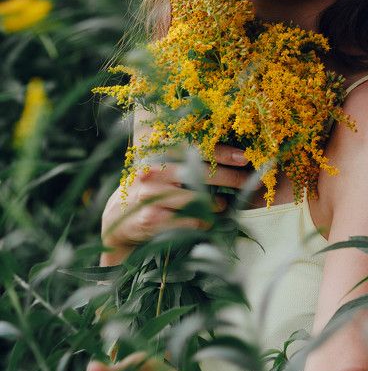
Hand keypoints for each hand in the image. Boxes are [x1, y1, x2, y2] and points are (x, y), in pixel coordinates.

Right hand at [100, 145, 249, 265]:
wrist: (118, 218)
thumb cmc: (151, 189)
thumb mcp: (163, 169)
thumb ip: (187, 161)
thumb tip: (231, 156)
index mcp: (158, 155)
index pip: (195, 149)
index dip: (223, 152)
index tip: (245, 156)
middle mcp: (154, 172)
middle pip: (200, 173)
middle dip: (229, 177)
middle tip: (247, 182)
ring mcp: (152, 196)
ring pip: (196, 198)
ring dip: (216, 204)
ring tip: (223, 205)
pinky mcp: (152, 219)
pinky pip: (188, 221)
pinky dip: (203, 222)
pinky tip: (207, 222)